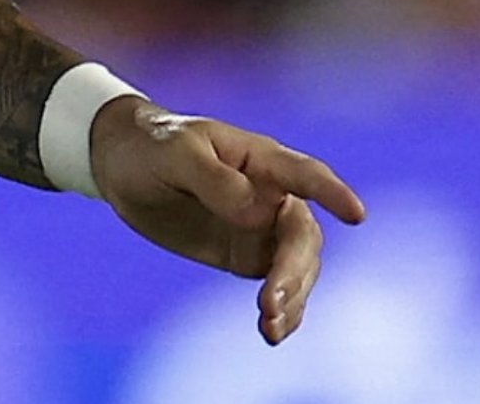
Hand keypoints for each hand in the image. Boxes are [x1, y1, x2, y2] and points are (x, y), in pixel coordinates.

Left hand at [91, 98, 366, 345]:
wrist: (122, 166)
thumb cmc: (152, 146)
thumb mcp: (173, 153)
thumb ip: (214, 178)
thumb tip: (256, 211)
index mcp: (259, 159)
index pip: (304, 174)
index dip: (332, 192)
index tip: (356, 215)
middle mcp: (272, 195)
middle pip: (302, 235)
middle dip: (293, 269)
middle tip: (272, 300)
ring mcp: (263, 229)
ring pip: (298, 267)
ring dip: (291, 297)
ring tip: (270, 325)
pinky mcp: (248, 256)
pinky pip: (277, 286)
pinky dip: (283, 310)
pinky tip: (273, 333)